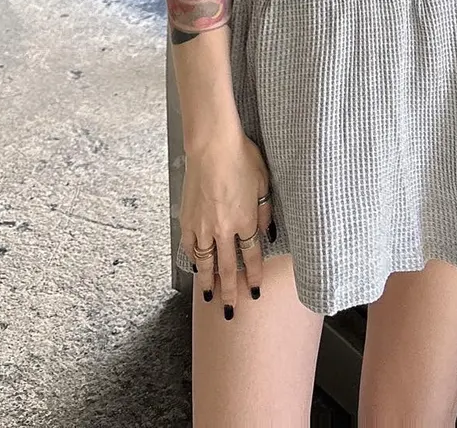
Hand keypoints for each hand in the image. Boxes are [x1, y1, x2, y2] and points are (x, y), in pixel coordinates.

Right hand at [181, 130, 273, 317]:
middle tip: (230, 311)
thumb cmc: (242, 158)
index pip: (251, 257)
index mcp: (245, 221)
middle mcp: (223, 229)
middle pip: (227, 268)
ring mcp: (203, 225)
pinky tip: (195, 265)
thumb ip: (266, 211)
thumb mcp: (264, 182)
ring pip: (205, 262)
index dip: (254, 276)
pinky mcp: (188, 217)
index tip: (255, 292)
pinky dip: (193, 258)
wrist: (211, 145)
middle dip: (229, 292)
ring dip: (208, 282)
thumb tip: (268, 233)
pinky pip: (190, 245)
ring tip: (209, 297)